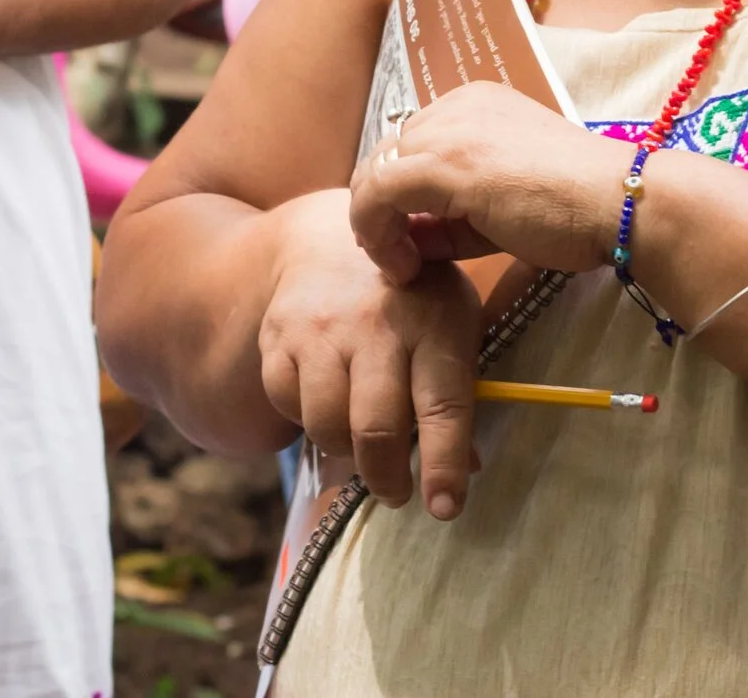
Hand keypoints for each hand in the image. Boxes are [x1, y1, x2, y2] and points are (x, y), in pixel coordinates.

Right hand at [258, 189, 484, 518]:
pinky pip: (287, 404)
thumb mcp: (451, 323)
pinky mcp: (278, 337)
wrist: (328, 237)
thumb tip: (468, 467)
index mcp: (434, 322)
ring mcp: (321, 329)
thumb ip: (459, 389)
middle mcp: (376, 325)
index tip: (445, 509)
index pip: (442, 405)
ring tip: (362, 449)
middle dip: (388, 479)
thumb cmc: (410, 295)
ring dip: (346, 454)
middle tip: (397, 492)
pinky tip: (327, 404)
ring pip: (327, 425)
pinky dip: (307, 420)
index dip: (444, 464)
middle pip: (377, 429)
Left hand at [347, 83, 628, 284]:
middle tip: (400, 258)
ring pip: (374, 173)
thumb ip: (454, 214)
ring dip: (377, 225)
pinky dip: (376, 232)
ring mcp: (448, 130)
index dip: (400, 196)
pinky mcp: (442, 163)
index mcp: (473, 104)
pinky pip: (377, 194)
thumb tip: (408, 238)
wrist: (617, 203)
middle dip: (384, 210)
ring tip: (402, 267)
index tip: (411, 242)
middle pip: (386, 156)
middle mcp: (455, 106)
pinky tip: (402, 266)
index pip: (410, 146)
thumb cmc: (576, 209)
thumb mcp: (501, 205)